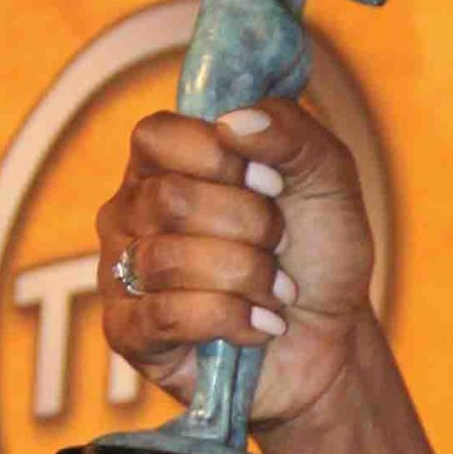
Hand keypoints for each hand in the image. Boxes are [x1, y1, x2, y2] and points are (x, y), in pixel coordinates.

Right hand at [96, 98, 378, 427]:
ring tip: (275, 288)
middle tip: (280, 242)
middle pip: (170, 200)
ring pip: (167, 260)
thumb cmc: (319, 247)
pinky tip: (259, 324)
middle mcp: (132, 211)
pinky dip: (232, 318)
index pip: (156, 136)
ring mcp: (122, 271)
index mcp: (169, 162)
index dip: (221, 159)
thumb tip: (233, 121)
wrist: (330, 332)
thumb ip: (291, 133)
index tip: (274, 183)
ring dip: (247, 276)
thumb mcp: (328, 176)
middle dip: (250, 224)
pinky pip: (166, 316)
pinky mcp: (128, 332)